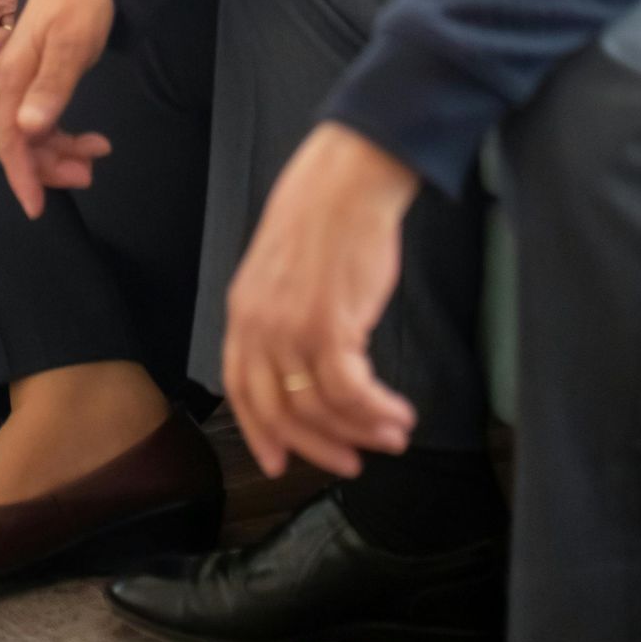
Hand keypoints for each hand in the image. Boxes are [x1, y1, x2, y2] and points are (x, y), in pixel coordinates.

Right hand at [0, 0, 116, 217]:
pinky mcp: (42, 77)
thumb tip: (28, 129)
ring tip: (97, 152)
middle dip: (51, 166)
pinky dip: (67, 135)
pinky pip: (46, 119)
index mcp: (11, 78)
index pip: (9, 140)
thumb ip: (50, 87)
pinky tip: (94, 138)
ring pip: (35, 134)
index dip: (22, 176)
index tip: (36, 207)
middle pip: (22, 142)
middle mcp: (12, 83)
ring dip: (62, 152)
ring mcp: (25, 81)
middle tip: (89, 173)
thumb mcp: (70, 43)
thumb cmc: (79, 1)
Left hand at [222, 123, 421, 481]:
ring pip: (320, 409)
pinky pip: (353, 393)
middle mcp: (260, 327)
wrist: (348, 179)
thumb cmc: (326, 213)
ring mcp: (292, 329)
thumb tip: (308, 361)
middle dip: (319, 447)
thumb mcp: (283, 269)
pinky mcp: (331, 327)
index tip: (279, 462)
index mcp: (242, 312)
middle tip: (350, 462)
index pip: (241, 390)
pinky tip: (399, 413)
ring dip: (361, 431)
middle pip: (281, 412)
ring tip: (392, 434)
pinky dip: (377, 412)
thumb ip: (284, 315)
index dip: (260, 433)